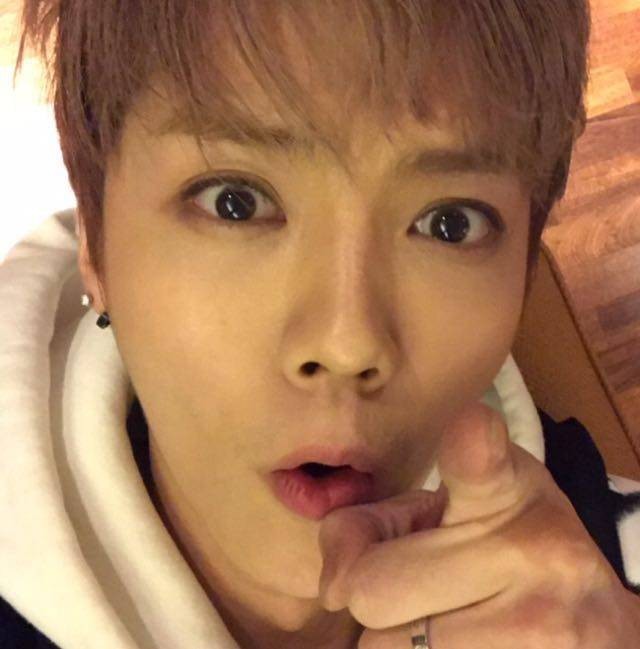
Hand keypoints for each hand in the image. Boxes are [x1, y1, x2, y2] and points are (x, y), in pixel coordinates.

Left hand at [318, 401, 639, 647]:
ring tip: (436, 618)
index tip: (472, 423)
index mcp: (506, 491)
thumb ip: (378, 520)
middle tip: (410, 587)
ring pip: (383, 648)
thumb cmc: (509, 545)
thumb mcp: (455, 506)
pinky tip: (452, 642)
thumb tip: (332, 583)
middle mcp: (532, 556)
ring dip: (393, 638)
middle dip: (373, 591)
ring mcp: (539, 630)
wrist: (593, 616)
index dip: (472, 442)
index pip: (480, 459)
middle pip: (374, 590)